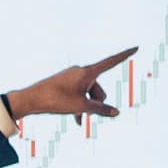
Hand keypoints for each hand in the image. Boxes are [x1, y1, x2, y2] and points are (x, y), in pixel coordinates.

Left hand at [1, 48, 137, 123]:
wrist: (31, 99)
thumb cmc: (55, 100)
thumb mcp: (81, 107)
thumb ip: (100, 109)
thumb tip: (116, 112)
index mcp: (87, 72)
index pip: (111, 62)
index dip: (124, 56)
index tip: (136, 47)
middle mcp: (81, 71)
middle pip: (99, 90)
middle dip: (96, 103)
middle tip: (83, 112)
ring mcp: (73, 77)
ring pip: (89, 95)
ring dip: (86, 107)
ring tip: (77, 118)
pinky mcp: (66, 83)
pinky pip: (79, 95)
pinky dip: (80, 106)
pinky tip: (76, 120)